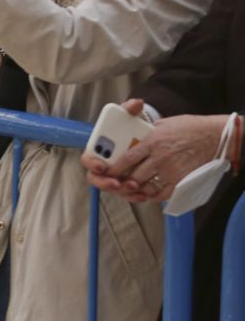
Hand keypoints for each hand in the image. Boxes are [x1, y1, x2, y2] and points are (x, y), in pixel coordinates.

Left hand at [84, 100, 226, 202]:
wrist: (213, 136)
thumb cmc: (188, 127)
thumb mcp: (162, 124)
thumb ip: (145, 133)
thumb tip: (132, 138)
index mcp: (152, 142)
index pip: (127, 158)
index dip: (115, 168)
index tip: (107, 173)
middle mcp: (160, 158)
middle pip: (134, 176)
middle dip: (123, 182)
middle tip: (117, 184)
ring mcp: (171, 170)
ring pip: (146, 187)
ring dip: (135, 191)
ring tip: (130, 190)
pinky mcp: (181, 180)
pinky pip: (162, 194)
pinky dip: (152, 197)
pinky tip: (147, 194)